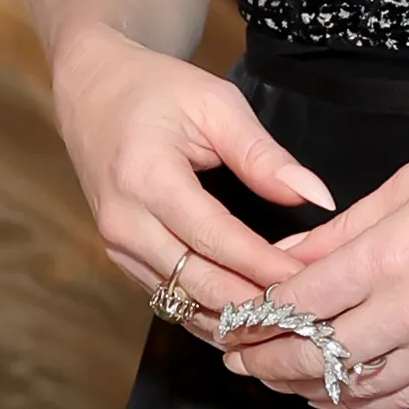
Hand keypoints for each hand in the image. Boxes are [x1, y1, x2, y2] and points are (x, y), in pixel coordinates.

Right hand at [52, 27, 333, 341]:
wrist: (92, 91)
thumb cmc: (155, 89)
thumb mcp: (216, 104)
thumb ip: (263, 155)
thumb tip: (316, 197)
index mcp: (146, 177)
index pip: (217, 239)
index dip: (267, 266)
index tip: (315, 278)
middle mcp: (124, 222)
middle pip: (200, 284)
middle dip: (257, 305)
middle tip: (310, 309)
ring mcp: (117, 247)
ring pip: (185, 305)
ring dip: (237, 319)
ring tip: (288, 319)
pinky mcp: (121, 259)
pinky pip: (170, 302)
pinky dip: (213, 314)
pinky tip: (252, 316)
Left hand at [242, 138, 408, 408]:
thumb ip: (345, 228)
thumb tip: (289, 254)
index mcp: (390, 256)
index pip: (301, 300)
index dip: (257, 314)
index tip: (232, 315)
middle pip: (316, 354)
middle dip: (267, 360)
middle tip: (236, 358)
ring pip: (354, 389)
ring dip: (306, 388)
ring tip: (274, 379)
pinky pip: (400, 399)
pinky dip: (358, 403)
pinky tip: (332, 395)